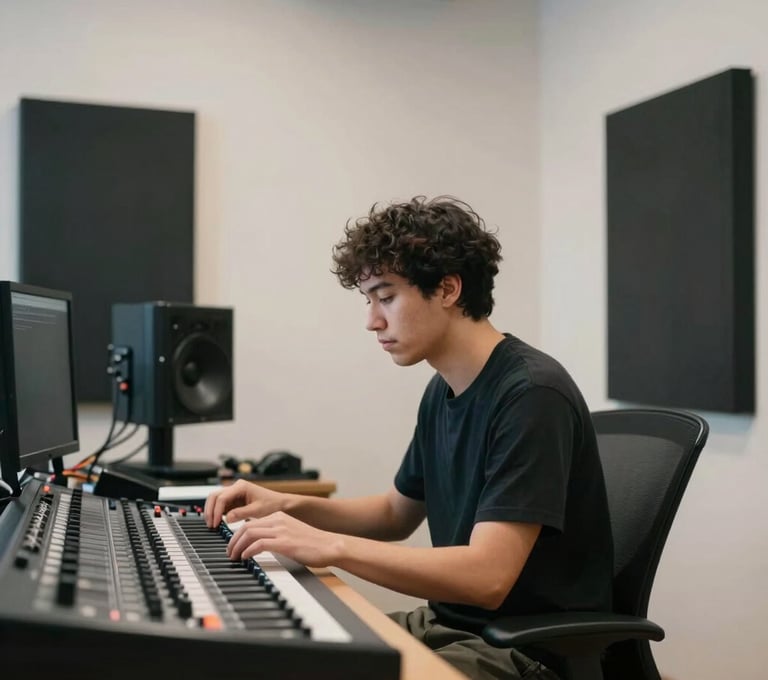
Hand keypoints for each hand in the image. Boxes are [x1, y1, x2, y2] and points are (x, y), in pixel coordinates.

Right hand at [204, 479, 284, 527]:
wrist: (280, 505)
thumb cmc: (272, 505)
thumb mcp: (257, 510)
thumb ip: (241, 513)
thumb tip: (227, 518)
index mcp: (241, 486)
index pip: (222, 497)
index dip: (216, 511)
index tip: (216, 524)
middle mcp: (235, 488)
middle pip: (214, 496)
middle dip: (210, 511)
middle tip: (211, 525)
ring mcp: (234, 494)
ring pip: (215, 500)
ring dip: (212, 512)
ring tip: (213, 526)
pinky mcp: (234, 501)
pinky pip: (220, 505)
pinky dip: (216, 513)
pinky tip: (217, 523)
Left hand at [226, 512, 342, 567]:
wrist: (330, 545)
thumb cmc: (313, 544)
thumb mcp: (291, 533)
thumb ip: (276, 534)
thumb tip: (260, 544)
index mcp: (279, 517)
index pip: (250, 522)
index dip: (237, 535)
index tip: (233, 545)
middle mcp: (278, 520)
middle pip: (245, 527)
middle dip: (233, 541)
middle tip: (229, 553)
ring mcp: (281, 531)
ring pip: (249, 534)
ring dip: (237, 547)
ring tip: (233, 557)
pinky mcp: (284, 542)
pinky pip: (259, 544)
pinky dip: (248, 551)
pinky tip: (245, 558)